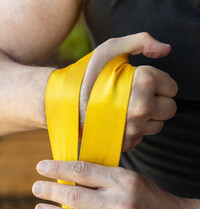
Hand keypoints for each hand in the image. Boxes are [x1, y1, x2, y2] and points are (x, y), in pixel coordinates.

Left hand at [32, 160, 195, 208]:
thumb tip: (66, 173)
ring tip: (39, 208)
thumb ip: (100, 176)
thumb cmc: (145, 197)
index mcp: (122, 181)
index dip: (57, 168)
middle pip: (75, 197)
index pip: (82, 171)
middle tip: (36, 188)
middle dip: (50, 192)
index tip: (41, 167)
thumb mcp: (127, 178)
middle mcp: (119, 204)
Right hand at [80, 32, 177, 150]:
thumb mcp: (110, 48)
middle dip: (156, 100)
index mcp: (143, 82)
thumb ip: (141, 41)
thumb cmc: (86, 75)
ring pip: (157, 124)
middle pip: (169, 108)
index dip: (157, 82)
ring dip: (146, 116)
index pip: (172, 87)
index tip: (139, 81)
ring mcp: (132, 128)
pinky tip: (116, 120)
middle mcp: (141, 107)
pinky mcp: (124, 143)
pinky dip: (132, 130)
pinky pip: (141, 137)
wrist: (62, 102)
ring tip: (124, 107)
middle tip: (135, 95)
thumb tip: (164, 50)